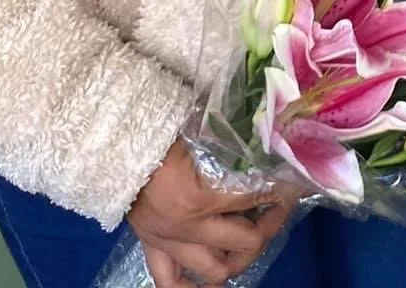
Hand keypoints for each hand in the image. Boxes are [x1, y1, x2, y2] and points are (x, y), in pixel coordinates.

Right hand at [128, 141, 291, 285]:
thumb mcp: (199, 134)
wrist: (112, 149)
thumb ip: (229, 144)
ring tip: (248, 240)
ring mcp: (170, 242)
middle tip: (277, 210)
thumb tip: (263, 141)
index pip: (256, 199)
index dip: (279, 190)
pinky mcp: (153, 247)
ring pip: (216, 271)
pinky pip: (170, 280)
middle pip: (246, 242)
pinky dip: (189, 286)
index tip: (292, 183)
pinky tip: (205, 281)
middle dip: (269, 226)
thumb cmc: (157, 133)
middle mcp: (189, 228)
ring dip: (238, 259)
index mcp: (201, 198)